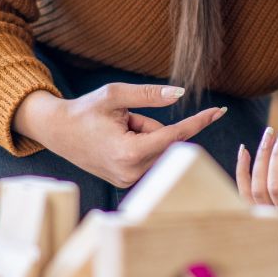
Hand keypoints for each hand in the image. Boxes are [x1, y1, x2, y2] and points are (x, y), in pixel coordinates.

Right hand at [14, 84, 227, 189]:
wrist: (58, 132)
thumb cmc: (85, 110)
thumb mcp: (115, 95)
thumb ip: (149, 95)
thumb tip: (180, 94)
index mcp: (130, 152)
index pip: (175, 135)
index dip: (198, 121)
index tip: (219, 111)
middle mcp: (131, 172)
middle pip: (165, 142)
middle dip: (151, 126)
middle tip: (124, 120)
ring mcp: (128, 181)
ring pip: (158, 150)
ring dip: (145, 136)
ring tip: (116, 132)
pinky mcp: (126, 182)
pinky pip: (148, 159)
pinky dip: (140, 147)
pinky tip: (117, 143)